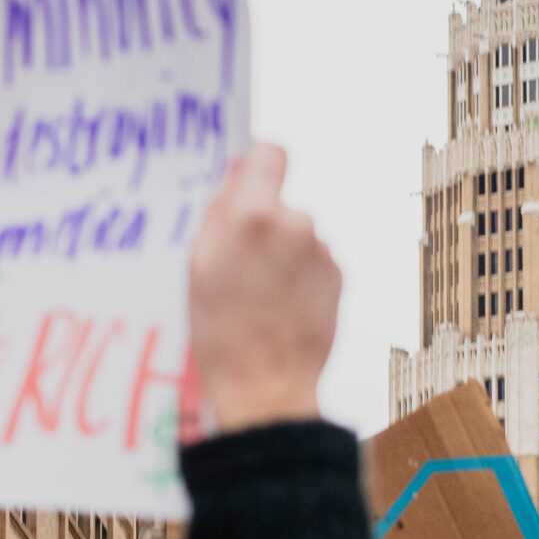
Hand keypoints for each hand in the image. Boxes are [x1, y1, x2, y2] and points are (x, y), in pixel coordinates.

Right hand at [188, 145, 341, 432]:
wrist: (265, 385)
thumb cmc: (221, 330)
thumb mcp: (198, 264)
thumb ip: (220, 210)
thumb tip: (238, 171)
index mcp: (254, 215)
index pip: (270, 153)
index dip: (257, 165)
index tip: (246, 182)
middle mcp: (296, 224)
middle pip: (279, 203)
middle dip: (262, 223)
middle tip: (238, 266)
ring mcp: (322, 251)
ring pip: (297, 234)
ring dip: (282, 253)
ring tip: (259, 296)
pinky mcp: (339, 276)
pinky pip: (313, 261)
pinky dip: (300, 276)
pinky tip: (282, 307)